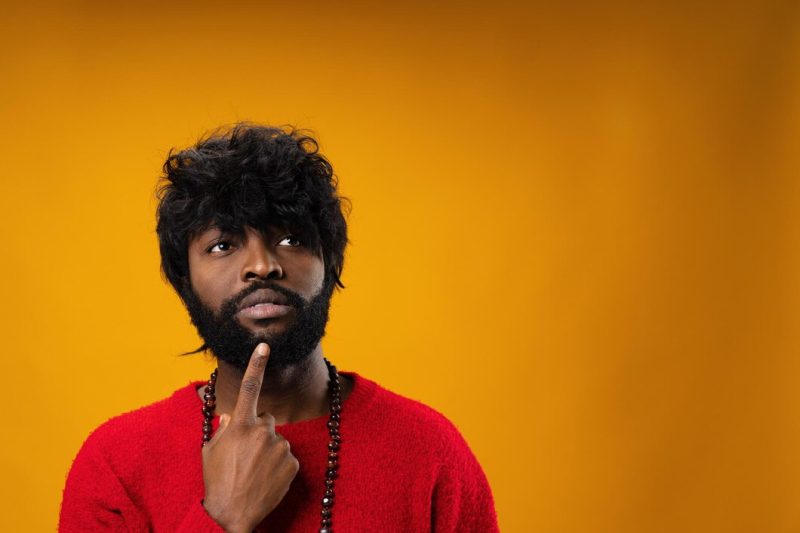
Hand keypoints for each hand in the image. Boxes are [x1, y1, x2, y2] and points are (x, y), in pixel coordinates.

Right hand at [202, 343, 299, 532]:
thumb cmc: (217, 483)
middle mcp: (262, 431)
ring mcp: (279, 447)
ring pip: (277, 440)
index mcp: (239, 425)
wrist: (232, 516)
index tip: (264, 347)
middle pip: (266, 420)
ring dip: (268, 451)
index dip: (256, 365)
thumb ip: (222, 430)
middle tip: (246, 456)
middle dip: (259, 431)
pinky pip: (287, 457)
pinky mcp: (292, 463)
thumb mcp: (211, 452)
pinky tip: (266, 479)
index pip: (248, 388)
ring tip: (254, 472)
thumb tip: (229, 418)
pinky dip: (279, 466)